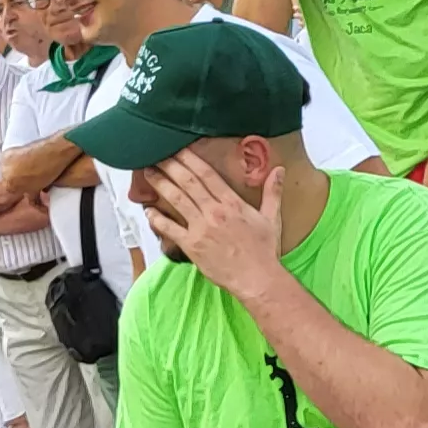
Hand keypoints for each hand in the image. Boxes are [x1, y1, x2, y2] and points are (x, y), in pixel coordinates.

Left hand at [135, 150, 292, 299]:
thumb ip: (272, 192)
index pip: (207, 174)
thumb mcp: (272, 218)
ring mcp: (201, 228)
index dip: (190, 159)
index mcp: (232, 203)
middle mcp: (214, 212)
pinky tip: (148, 210)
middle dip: (170, 165)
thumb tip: (279, 170)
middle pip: (188, 182)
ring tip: (148, 173)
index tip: (178, 148)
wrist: (258, 279)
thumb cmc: (265, 251)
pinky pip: (170, 229)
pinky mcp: (192, 246)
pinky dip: (157, 219)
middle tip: (157, 154)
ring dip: (160, 184)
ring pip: (176, 199)